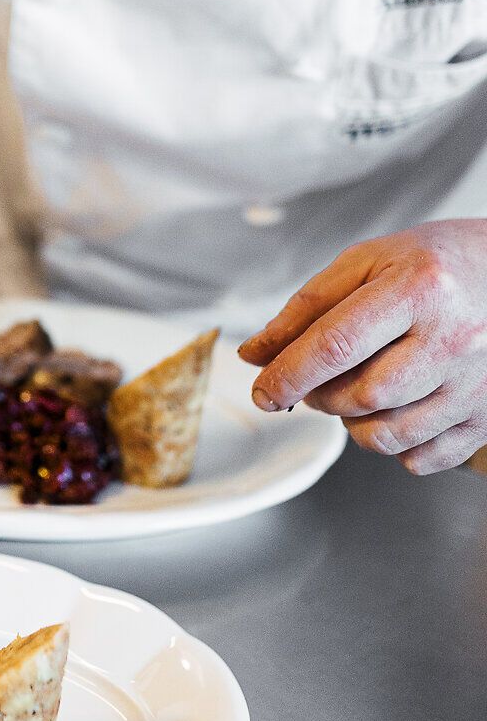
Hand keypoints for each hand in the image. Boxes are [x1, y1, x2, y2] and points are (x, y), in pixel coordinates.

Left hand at [237, 220, 486, 473]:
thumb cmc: (437, 263)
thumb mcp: (368, 262)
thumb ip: (307, 307)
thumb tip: (255, 354)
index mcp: (419, 288)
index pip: (336, 345)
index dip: (287, 375)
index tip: (263, 391)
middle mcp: (454, 338)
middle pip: (360, 396)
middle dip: (320, 395)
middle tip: (319, 378)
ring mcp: (475, 383)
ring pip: (386, 435)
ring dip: (352, 424)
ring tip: (357, 391)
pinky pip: (422, 458)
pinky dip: (394, 445)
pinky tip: (396, 410)